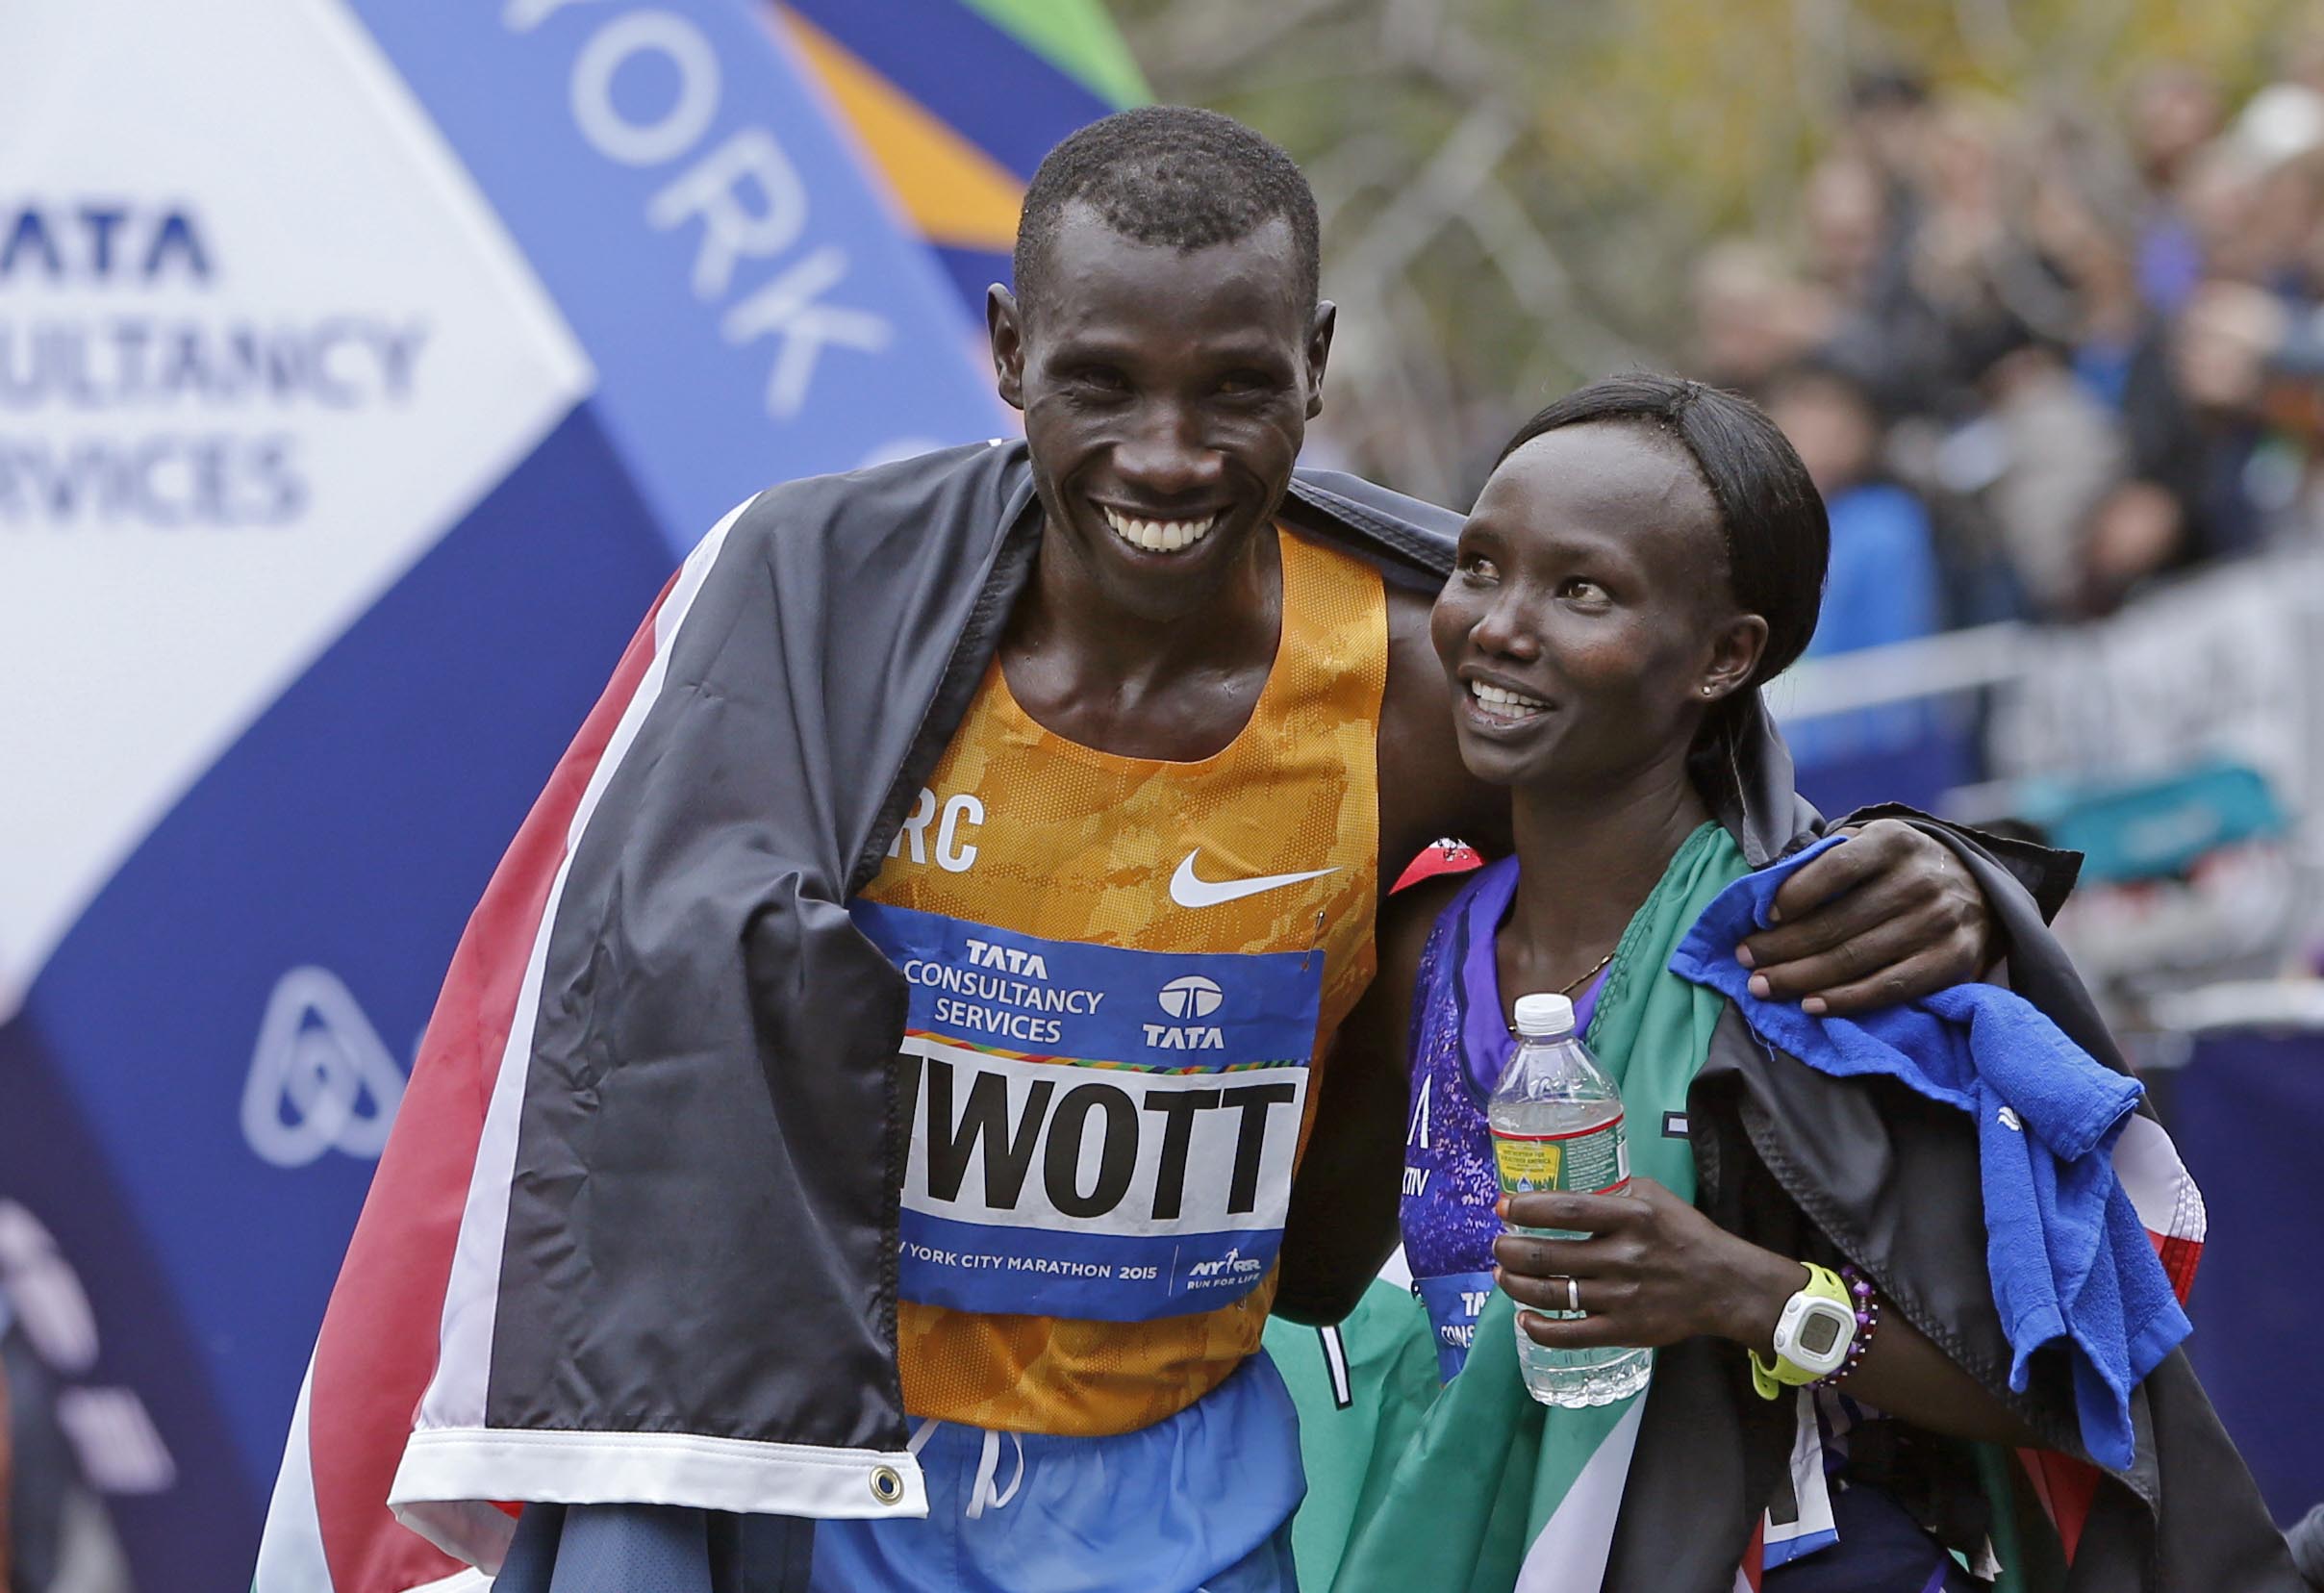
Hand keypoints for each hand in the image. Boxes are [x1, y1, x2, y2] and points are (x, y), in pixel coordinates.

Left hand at [1492, 1180, 1802, 1352]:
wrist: (1723, 1284)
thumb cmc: (1685, 1234)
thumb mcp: (1654, 1197)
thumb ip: (1612, 1191)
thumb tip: (1565, 1189)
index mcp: (1631, 1217)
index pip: (1565, 1210)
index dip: (1526, 1209)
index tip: (1503, 1207)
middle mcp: (1623, 1257)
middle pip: (1547, 1255)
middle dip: (1509, 1250)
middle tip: (1499, 1245)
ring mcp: (1621, 1297)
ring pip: (1551, 1294)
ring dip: (1516, 1284)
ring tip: (1503, 1274)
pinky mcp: (1624, 1330)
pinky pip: (1570, 1334)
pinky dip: (1539, 1328)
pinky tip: (1524, 1317)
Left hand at [1733, 820, 1988, 1015]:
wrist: (1978, 888)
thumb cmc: (1898, 868)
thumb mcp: (1868, 845)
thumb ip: (1824, 861)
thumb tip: (1763, 894)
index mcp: (1894, 841)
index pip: (1836, 868)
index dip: (1795, 894)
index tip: (1763, 916)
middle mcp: (1920, 880)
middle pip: (1838, 922)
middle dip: (1782, 946)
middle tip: (1745, 959)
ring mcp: (1940, 923)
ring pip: (1856, 959)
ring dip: (1801, 977)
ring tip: (1763, 986)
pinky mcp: (1952, 961)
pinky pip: (1888, 988)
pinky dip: (1845, 1000)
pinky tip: (1810, 1005)